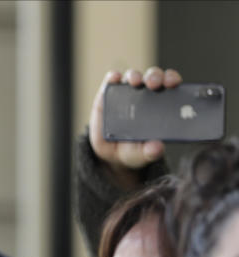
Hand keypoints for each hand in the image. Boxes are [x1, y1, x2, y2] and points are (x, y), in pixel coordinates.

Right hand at [89, 67, 181, 188]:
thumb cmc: (131, 149)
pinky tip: (115, 78)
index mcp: (160, 105)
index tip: (173, 83)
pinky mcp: (107, 94)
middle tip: (154, 84)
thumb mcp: (142, 154)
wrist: (109, 154)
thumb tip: (158, 148)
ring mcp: (125, 93)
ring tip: (135, 82)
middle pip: (153, 77)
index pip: (170, 86)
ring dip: (135, 76)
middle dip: (156, 76)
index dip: (173, 80)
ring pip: (133, 76)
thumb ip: (150, 152)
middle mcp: (144, 94)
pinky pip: (111, 80)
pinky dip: (113, 77)